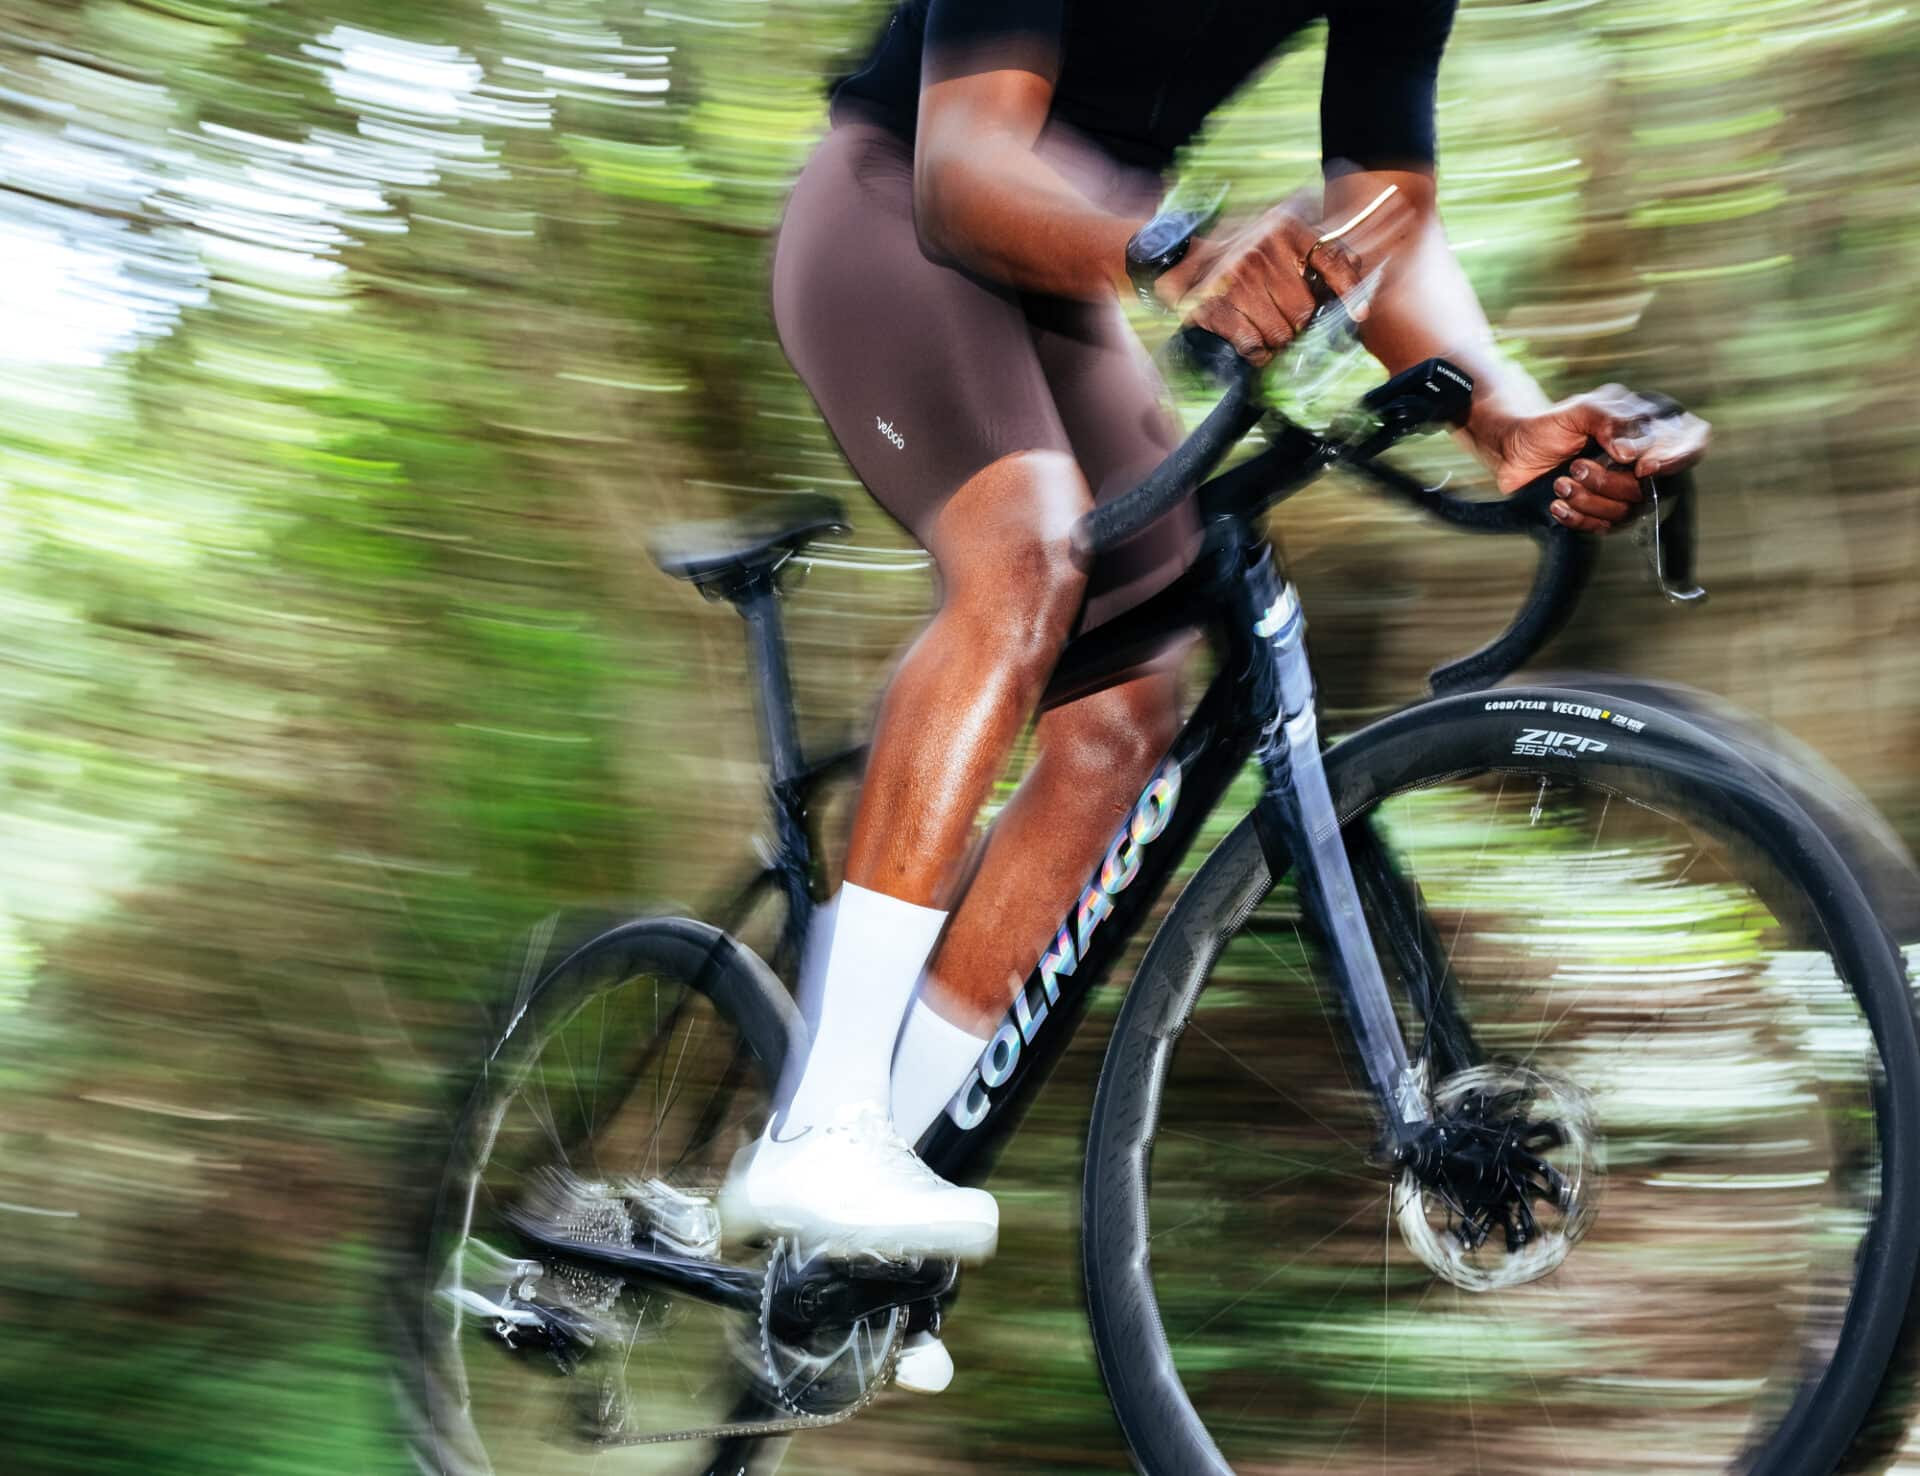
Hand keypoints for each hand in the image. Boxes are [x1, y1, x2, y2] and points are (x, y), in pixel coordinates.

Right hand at [1156, 192, 1366, 365]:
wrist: (1180, 258)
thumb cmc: (1238, 251)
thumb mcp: (1279, 236)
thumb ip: (1319, 249)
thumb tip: (1356, 268)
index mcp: (1284, 229)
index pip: (1329, 262)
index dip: (1349, 291)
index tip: (1360, 314)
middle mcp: (1263, 251)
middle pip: (1304, 311)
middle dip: (1298, 325)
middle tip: (1284, 322)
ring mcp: (1238, 279)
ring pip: (1281, 332)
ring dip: (1277, 341)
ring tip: (1265, 331)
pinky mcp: (1217, 306)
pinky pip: (1253, 345)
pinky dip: (1258, 354)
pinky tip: (1255, 347)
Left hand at [1476, 385, 1711, 533]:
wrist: (1515, 448)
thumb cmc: (1550, 425)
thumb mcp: (1579, 408)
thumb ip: (1609, 418)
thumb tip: (1631, 452)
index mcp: (1647, 431)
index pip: (1692, 442)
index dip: (1677, 458)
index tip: (1643, 467)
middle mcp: (1642, 464)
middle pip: (1651, 488)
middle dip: (1609, 481)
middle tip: (1576, 465)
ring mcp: (1622, 492)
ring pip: (1626, 511)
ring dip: (1589, 499)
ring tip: (1562, 483)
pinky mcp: (1600, 514)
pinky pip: (1602, 528)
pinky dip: (1577, 517)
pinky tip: (1557, 503)